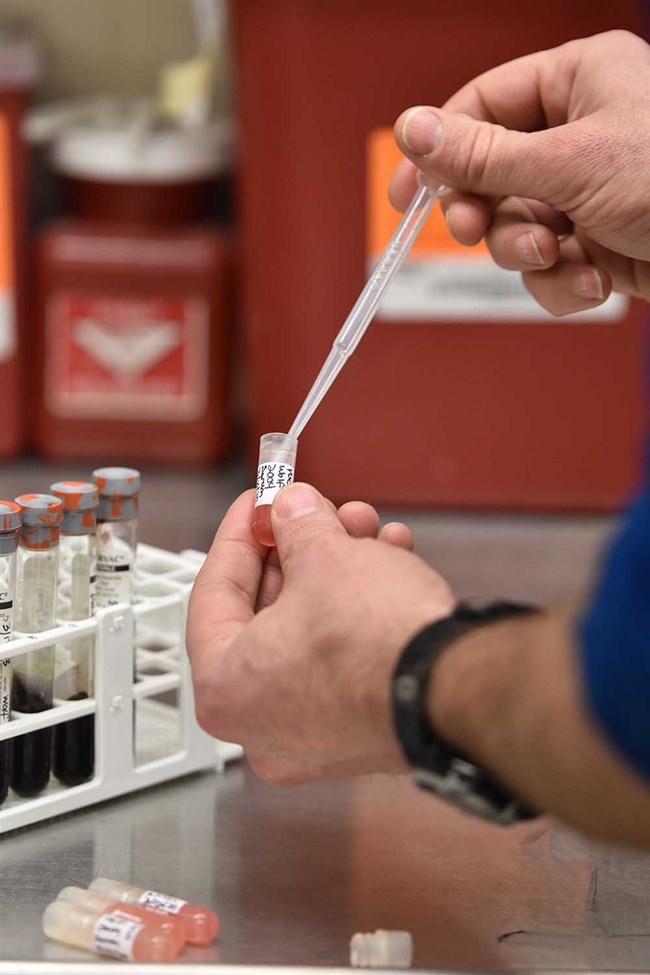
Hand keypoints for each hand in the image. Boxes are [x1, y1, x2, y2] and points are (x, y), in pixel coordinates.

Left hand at [187, 483, 453, 784]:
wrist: (456, 692)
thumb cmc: (377, 646)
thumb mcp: (324, 557)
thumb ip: (296, 525)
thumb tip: (292, 509)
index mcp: (226, 687)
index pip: (214, 592)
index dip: (239, 534)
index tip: (255, 502)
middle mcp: (260, 723)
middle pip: (266, 610)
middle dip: (299, 550)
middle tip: (313, 513)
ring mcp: (313, 735)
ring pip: (310, 630)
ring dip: (338, 571)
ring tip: (367, 531)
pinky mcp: (359, 731)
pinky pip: (343, 658)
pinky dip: (361, 609)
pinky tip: (391, 563)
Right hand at [390, 30, 649, 315]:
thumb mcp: (571, 162)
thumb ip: (484, 155)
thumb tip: (412, 131)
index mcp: (577, 83)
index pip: (481, 107)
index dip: (437, 151)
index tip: (405, 196)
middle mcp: (580, 134)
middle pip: (490, 176)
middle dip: (489, 215)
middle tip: (475, 230)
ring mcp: (588, 193)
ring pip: (516, 229)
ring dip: (528, 255)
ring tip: (560, 256)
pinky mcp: (599, 243)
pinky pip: (550, 266)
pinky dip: (563, 282)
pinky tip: (595, 280)